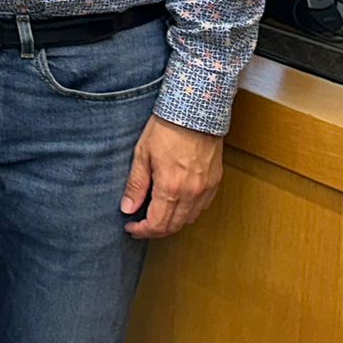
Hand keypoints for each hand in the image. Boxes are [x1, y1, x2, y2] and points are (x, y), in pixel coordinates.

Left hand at [120, 115, 224, 238]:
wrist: (195, 111)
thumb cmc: (167, 128)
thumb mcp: (142, 154)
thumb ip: (136, 185)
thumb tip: (127, 207)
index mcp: (171, 188)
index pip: (157, 224)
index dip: (142, 231)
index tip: (131, 228)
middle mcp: (192, 193)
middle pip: (174, 226)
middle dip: (155, 230)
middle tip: (141, 226)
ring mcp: (206, 189)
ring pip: (189, 219)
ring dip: (172, 223)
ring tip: (156, 215)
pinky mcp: (215, 182)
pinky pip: (202, 207)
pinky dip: (188, 212)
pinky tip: (176, 204)